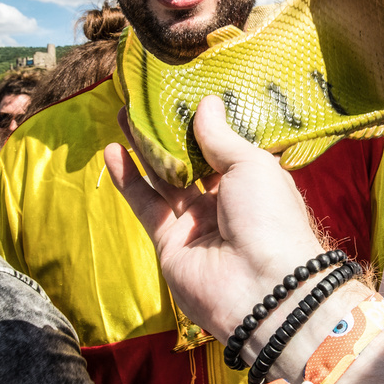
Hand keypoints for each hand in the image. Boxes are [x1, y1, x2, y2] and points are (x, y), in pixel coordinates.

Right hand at [105, 96, 325, 341]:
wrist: (261, 287)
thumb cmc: (269, 218)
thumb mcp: (251, 165)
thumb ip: (220, 138)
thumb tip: (206, 103)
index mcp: (252, 183)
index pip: (223, 148)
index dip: (203, 124)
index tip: (183, 96)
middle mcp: (223, 202)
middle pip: (188, 161)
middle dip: (167, 133)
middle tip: (146, 101)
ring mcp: (194, 223)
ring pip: (163, 179)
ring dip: (143, 148)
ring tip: (124, 113)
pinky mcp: (168, 242)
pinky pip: (145, 204)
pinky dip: (128, 178)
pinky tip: (113, 150)